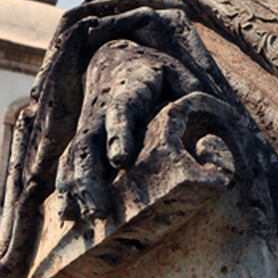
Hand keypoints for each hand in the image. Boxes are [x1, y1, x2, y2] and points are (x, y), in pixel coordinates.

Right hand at [55, 20, 231, 220]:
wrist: (115, 59)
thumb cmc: (155, 72)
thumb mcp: (178, 72)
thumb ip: (191, 93)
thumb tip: (212, 122)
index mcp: (128, 89)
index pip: (120, 111)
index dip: (119, 135)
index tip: (120, 161)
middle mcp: (101, 109)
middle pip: (88, 141)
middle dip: (89, 178)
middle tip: (98, 211)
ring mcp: (88, 124)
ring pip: (74, 155)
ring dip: (74, 188)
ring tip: (80, 219)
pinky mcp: (82, 137)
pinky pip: (68, 161)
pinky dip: (65, 187)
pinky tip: (67, 215)